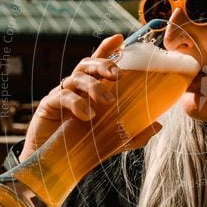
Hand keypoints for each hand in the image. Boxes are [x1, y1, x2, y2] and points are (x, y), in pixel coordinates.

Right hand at [19, 34, 160, 160]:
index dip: (107, 49)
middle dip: (103, 64)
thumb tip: (158, 124)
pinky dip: (77, 103)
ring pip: (76, 77)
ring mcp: (60, 96)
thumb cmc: (82, 149)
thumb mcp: (114, 141)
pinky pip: (62, 96)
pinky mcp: (48, 106)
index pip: (99, 65)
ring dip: (94, 86)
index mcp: (90, 92)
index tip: (120, 38)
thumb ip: (134, 133)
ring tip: (107, 102)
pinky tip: (87, 115)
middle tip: (118, 75)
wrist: (54, 167)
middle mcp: (75, 90)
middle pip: (87, 65)